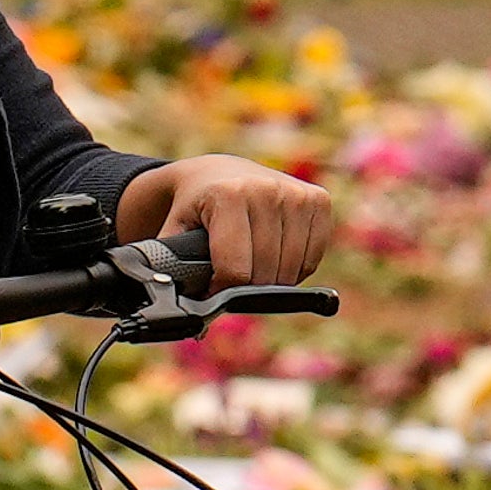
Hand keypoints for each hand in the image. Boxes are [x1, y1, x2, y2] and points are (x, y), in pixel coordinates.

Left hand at [122, 154, 337, 294]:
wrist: (218, 172)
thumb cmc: (195, 209)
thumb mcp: (173, 233)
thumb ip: (171, 269)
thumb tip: (184, 317)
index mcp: (228, 195)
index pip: (236, 271)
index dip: (221, 290)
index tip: (211, 287)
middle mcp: (267, 189)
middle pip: (265, 274)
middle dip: (245, 287)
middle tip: (229, 277)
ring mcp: (296, 194)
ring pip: (291, 271)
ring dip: (271, 282)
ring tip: (249, 266)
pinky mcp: (319, 200)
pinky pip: (312, 259)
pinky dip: (295, 270)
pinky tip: (274, 256)